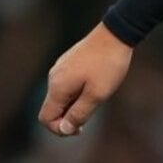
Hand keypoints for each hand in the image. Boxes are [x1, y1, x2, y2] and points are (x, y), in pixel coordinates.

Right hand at [38, 22, 133, 136]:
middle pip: (53, 107)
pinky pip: (67, 83)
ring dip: (74, 103)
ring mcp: (61, 67)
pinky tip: (94, 85)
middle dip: (68, 116)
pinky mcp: (69, 61)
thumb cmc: (108, 64)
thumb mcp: (97, 94)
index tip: (81, 128)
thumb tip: (64, 129)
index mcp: (58, 87)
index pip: (45, 118)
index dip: (59, 129)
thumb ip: (79, 114)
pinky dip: (77, 91)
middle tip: (91, 113)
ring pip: (61, 95)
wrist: (116, 33)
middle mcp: (54, 76)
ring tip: (96, 96)